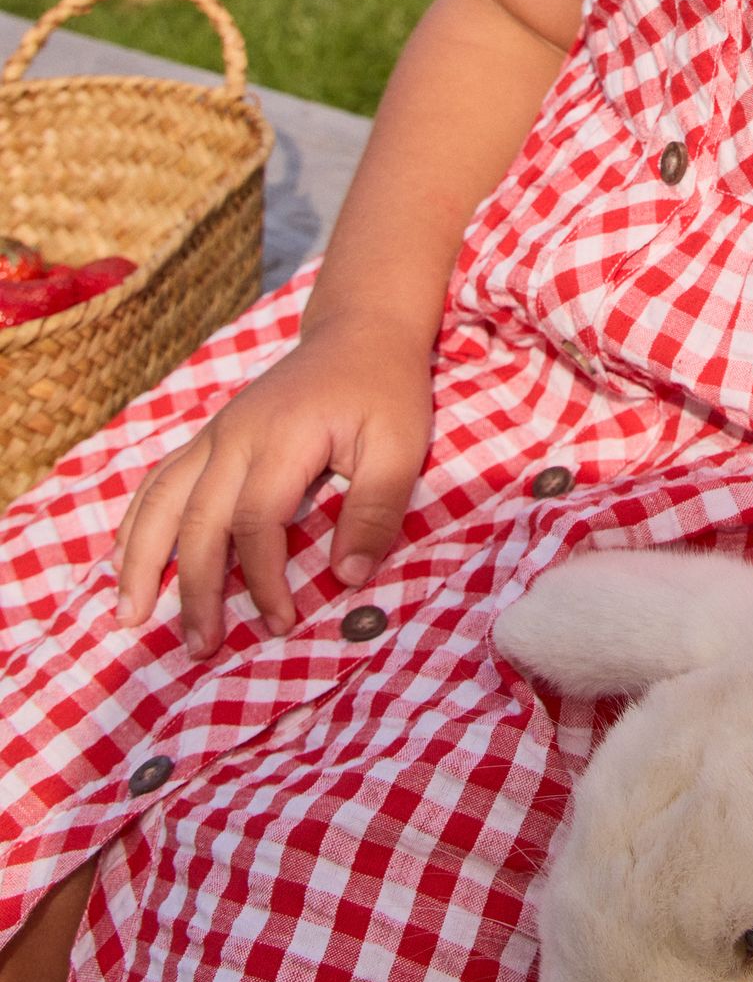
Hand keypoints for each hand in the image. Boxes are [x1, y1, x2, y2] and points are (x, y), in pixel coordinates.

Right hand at [110, 314, 431, 658]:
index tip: (281, 624)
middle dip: (195, 590)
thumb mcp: (401, 445)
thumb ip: (376, 510)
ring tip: (130, 616)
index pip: (256, 523)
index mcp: (281, 438)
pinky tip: (122, 562)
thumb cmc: (385, 391)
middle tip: (201, 648)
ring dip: (142, 562)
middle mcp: (233, 435)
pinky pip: (158, 481)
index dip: (263, 580)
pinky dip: (134, 524)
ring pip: (159, 501)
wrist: (359, 333)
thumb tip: (347, 579)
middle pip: (198, 521)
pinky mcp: (209, 436)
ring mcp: (214, 433)